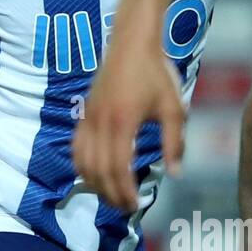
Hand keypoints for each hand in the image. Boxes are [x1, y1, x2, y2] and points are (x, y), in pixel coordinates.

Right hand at [73, 46, 185, 212]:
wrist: (131, 43)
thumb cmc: (156, 73)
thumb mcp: (173, 108)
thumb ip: (174, 142)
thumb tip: (175, 173)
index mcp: (123, 122)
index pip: (118, 167)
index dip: (125, 190)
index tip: (135, 204)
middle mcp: (100, 122)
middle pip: (99, 170)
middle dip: (110, 194)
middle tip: (125, 208)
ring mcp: (88, 118)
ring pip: (83, 161)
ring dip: (94, 184)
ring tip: (110, 196)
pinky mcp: (85, 113)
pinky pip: (76, 146)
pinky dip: (81, 165)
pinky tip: (93, 175)